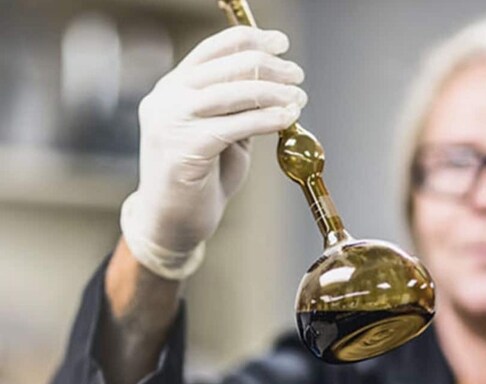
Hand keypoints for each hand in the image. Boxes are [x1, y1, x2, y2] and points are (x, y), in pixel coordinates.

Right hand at [120, 26, 306, 279]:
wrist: (172, 222)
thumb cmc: (200, 177)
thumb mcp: (221, 131)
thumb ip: (239, 107)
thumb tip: (276, 82)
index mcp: (173, 86)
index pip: (214, 48)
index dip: (253, 40)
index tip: (281, 44)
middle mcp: (167, 97)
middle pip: (229, 65)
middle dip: (271, 67)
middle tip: (297, 77)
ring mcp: (171, 121)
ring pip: (235, 91)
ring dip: (275, 92)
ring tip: (299, 97)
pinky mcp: (185, 147)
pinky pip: (237, 124)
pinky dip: (268, 118)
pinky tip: (287, 117)